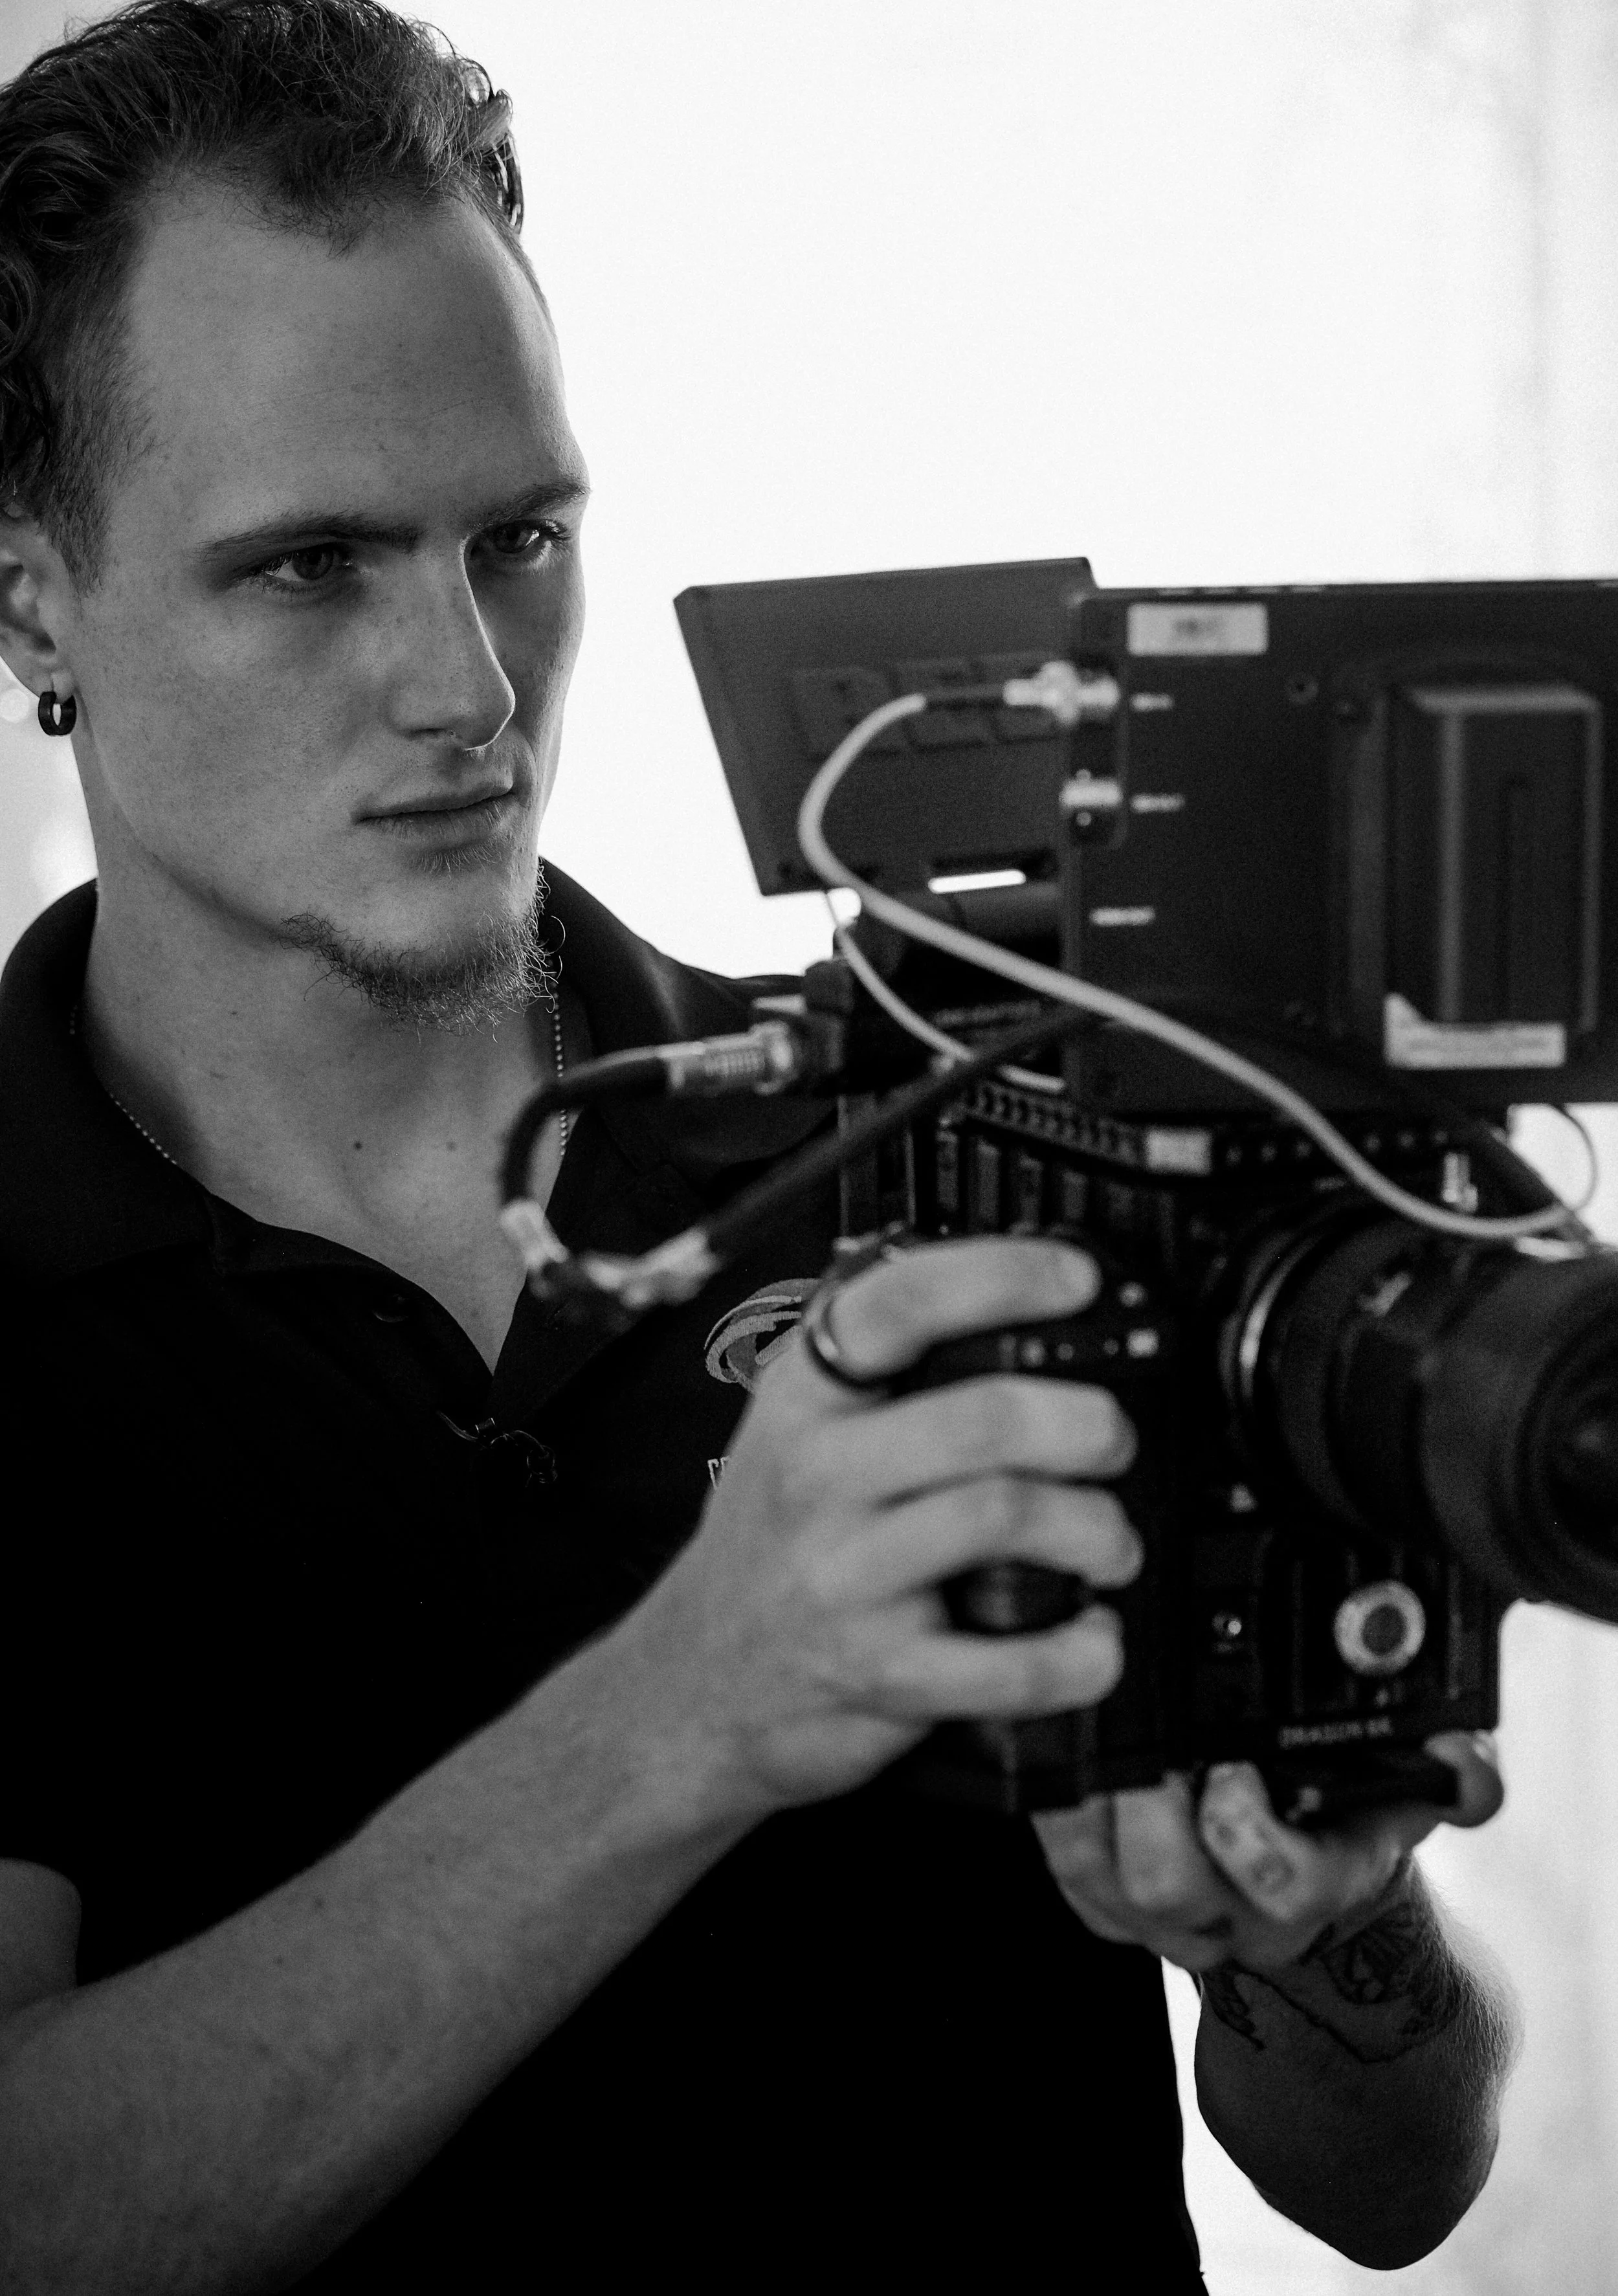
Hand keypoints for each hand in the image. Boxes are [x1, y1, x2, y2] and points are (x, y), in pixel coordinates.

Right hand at [621, 1236, 1142, 1814]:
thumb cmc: (773, 1545)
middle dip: (1086, 1423)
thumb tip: (1022, 1314)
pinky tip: (1093, 1639)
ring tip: (1110, 1543)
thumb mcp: (794, 1430)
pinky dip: (1077, 1654)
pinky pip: (1005, 1663)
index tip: (1076, 1279)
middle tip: (1113, 1440)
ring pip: (1004, 1516)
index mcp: (804, 1399)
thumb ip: (882, 1373)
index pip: (899, 1305)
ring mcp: (844, 1577)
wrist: (696, 1683)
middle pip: (983, 1417)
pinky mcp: (878, 1673)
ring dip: (1096, 1528)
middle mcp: (818, 1476)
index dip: (1002, 1276)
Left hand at [1033, 1733, 1503, 1971]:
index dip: (1247, 1825)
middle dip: (1149, 1801)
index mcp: (1318, 1883)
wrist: (1301, 1868)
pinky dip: (1057, 1805)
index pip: (1285, 1882)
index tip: (1233, 1759)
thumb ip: (1454, 1772)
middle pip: (1171, 1885)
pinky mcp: (1105, 1903)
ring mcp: (1164, 1922)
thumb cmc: (1347, 1813)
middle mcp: (1239, 1920)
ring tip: (1098, 1724)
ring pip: (1102, 1876)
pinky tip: (1066, 1746)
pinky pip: (1064, 1862)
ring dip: (1091, 1799)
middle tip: (1148, 1734)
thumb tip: (1469, 1769)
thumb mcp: (1409, 1785)